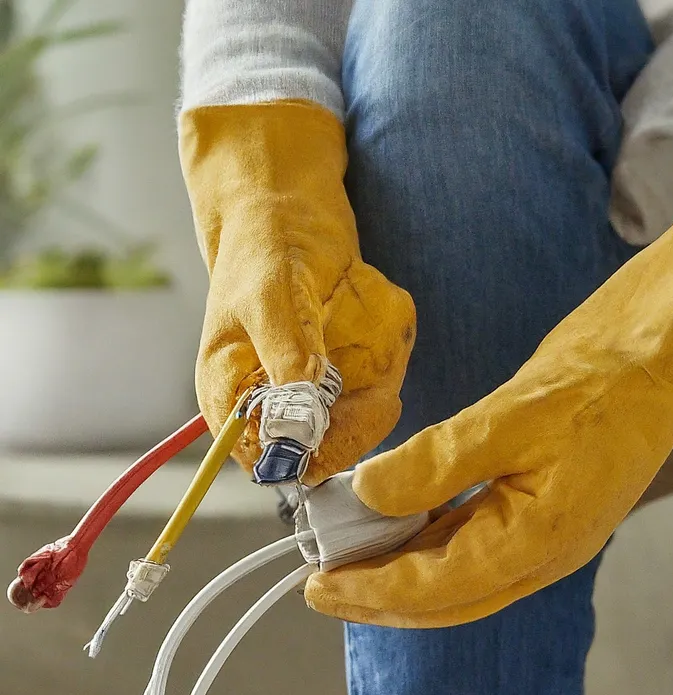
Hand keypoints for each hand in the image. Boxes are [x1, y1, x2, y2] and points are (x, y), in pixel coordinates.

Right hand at [180, 100, 415, 483]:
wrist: (291, 207)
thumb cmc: (264, 246)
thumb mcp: (268, 297)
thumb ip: (285, 357)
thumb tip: (302, 420)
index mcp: (232, 396)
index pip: (270, 459)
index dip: (314, 452)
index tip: (352, 420)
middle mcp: (271, 401)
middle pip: (323, 447)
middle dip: (360, 416)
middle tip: (383, 385)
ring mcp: (309, 387)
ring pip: (357, 418)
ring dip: (379, 385)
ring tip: (376, 336)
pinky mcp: (340, 369)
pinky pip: (375, 385)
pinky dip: (388, 360)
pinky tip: (376, 319)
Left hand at [305, 190, 672, 626]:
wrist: (645, 371)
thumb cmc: (595, 391)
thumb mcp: (510, 420)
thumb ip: (438, 464)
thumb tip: (370, 494)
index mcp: (540, 543)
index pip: (439, 587)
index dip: (374, 590)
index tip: (318, 587)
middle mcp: (541, 558)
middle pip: (445, 599)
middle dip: (379, 597)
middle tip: (320, 587)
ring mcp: (541, 544)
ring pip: (457, 580)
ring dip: (400, 576)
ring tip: (347, 564)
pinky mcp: (535, 522)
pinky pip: (471, 550)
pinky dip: (426, 548)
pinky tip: (394, 533)